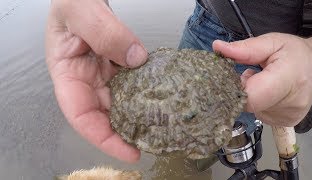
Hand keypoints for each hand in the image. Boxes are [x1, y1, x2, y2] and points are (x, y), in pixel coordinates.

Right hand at [45, 0, 147, 161]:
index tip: (128, 151)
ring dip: (139, 115)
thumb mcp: (81, 10)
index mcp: (67, 73)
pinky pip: (132, 84)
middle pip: (104, 116)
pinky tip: (160, 97)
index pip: (81, 116)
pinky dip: (145, 92)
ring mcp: (103, 74)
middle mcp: (85, 79)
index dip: (102, 138)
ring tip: (161, 125)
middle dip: (126, 133)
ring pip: (121, 103)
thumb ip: (105, 32)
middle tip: (153, 142)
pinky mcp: (118, 67)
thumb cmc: (71, 0)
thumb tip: (135, 59)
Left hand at [213, 33, 311, 126]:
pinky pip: (261, 113)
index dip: (236, 88)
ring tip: (263, 81)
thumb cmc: (295, 53)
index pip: (250, 96)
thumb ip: (245, 48)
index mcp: (289, 79)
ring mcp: (289, 116)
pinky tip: (268, 92)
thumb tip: (218, 47)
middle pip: (249, 105)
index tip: (237, 76)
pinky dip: (259, 102)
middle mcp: (291, 103)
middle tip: (253, 74)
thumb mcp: (271, 42)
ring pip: (253, 110)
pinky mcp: (286, 122)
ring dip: (252, 95)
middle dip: (243, 89)